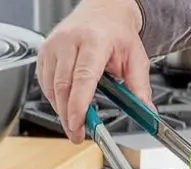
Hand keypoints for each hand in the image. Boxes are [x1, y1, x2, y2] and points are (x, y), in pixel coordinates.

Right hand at [37, 0, 151, 143]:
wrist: (103, 12)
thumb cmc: (117, 34)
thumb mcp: (136, 58)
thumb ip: (140, 87)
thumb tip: (146, 112)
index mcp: (95, 41)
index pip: (83, 77)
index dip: (78, 105)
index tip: (78, 124)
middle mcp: (70, 41)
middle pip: (63, 87)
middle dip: (68, 116)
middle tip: (77, 134)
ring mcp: (54, 46)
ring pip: (52, 88)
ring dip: (61, 110)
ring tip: (74, 121)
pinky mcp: (44, 53)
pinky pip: (45, 84)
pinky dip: (54, 99)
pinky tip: (65, 104)